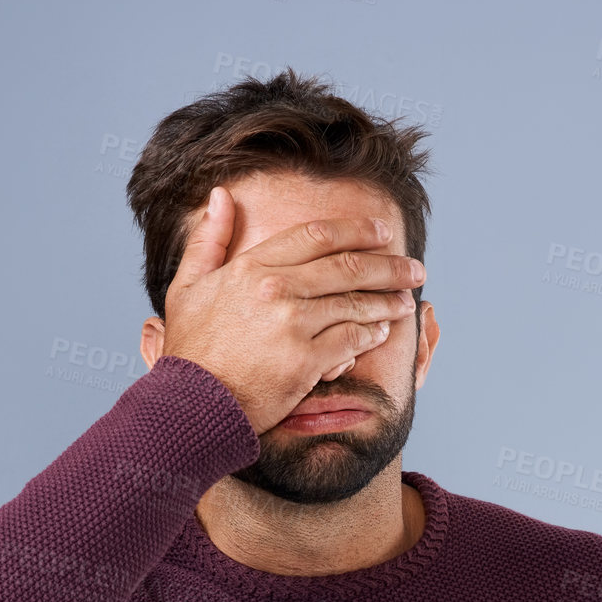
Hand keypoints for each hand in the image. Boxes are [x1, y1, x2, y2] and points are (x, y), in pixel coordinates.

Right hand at [160, 184, 423, 432]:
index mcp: (252, 267)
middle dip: (388, 266)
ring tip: (405, 300)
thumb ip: (208, 240)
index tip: (381, 231)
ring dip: (387, 301)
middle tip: (413, 268)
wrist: (192, 406)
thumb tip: (221, 195)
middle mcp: (276, 289)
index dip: (356, 231)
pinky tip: (382, 331)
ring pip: (355, 304)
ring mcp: (292, 325)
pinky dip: (371, 334)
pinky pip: (350, 341)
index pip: (317, 237)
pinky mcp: (305, 362)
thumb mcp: (187, 287)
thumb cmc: (190, 351)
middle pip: (347, 267)